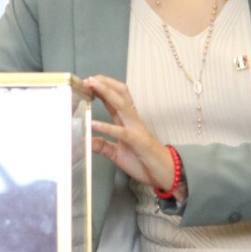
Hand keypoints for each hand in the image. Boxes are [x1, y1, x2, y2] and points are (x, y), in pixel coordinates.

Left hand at [88, 75, 176, 191]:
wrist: (166, 173)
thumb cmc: (143, 161)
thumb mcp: (117, 154)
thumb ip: (102, 145)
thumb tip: (84, 141)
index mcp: (127, 121)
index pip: (114, 99)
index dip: (102, 88)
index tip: (86, 82)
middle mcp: (132, 120)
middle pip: (120, 93)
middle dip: (105, 83)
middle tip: (88, 78)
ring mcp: (136, 129)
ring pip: (122, 104)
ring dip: (106, 93)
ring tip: (91, 85)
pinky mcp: (138, 141)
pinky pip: (122, 132)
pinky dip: (107, 127)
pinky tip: (94, 124)